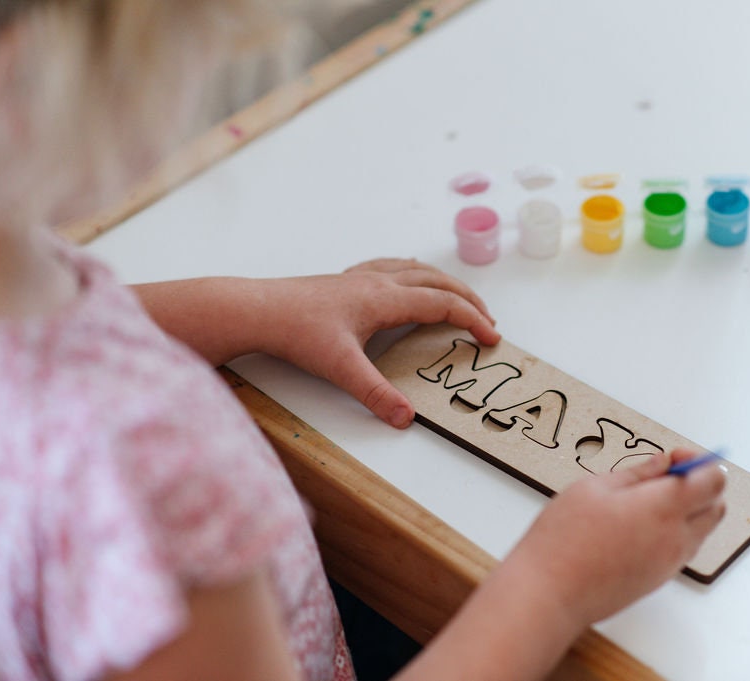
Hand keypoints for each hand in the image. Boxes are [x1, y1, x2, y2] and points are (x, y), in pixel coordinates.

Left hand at [259, 258, 499, 427]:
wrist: (259, 309)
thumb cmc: (296, 332)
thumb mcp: (340, 368)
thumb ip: (376, 393)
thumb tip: (405, 417)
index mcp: (385, 299)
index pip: (443, 304)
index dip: (472, 319)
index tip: (491, 337)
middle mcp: (379, 282)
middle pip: (437, 282)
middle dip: (468, 300)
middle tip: (487, 320)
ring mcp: (361, 278)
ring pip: (416, 270)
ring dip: (443, 283)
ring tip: (459, 297)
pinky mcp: (345, 281)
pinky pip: (391, 268)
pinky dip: (412, 272)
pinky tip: (407, 276)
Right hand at [507, 449, 725, 627]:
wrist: (550, 593)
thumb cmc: (564, 540)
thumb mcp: (594, 487)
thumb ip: (637, 473)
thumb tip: (662, 464)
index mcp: (664, 507)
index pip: (713, 480)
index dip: (700, 462)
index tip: (676, 457)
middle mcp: (675, 538)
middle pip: (716, 506)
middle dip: (699, 486)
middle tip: (664, 476)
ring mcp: (669, 563)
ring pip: (700, 530)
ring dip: (687, 510)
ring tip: (644, 501)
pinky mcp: (657, 580)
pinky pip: (681, 549)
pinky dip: (673, 532)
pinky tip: (636, 525)